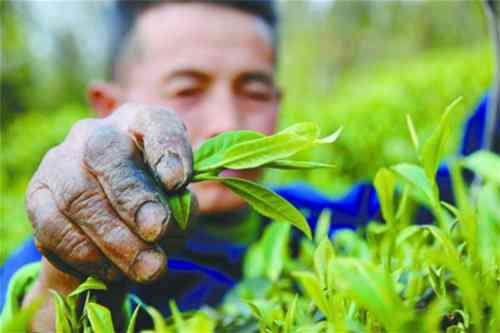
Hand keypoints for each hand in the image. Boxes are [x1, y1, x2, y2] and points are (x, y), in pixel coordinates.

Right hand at [26, 103, 192, 282]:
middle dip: (134, 198)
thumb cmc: (153, 205)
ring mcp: (61, 161)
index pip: (154, 122)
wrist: (108, 222)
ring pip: (79, 196)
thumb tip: (164, 227)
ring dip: (115, 239)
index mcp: (140, 124)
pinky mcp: (38, 194)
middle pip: (106, 154)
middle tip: (157, 231)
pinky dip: (86, 254)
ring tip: (148, 268)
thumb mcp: (177, 202)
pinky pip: (53, 226)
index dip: (167, 148)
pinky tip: (113, 271)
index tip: (177, 180)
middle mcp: (97, 134)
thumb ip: (179, 209)